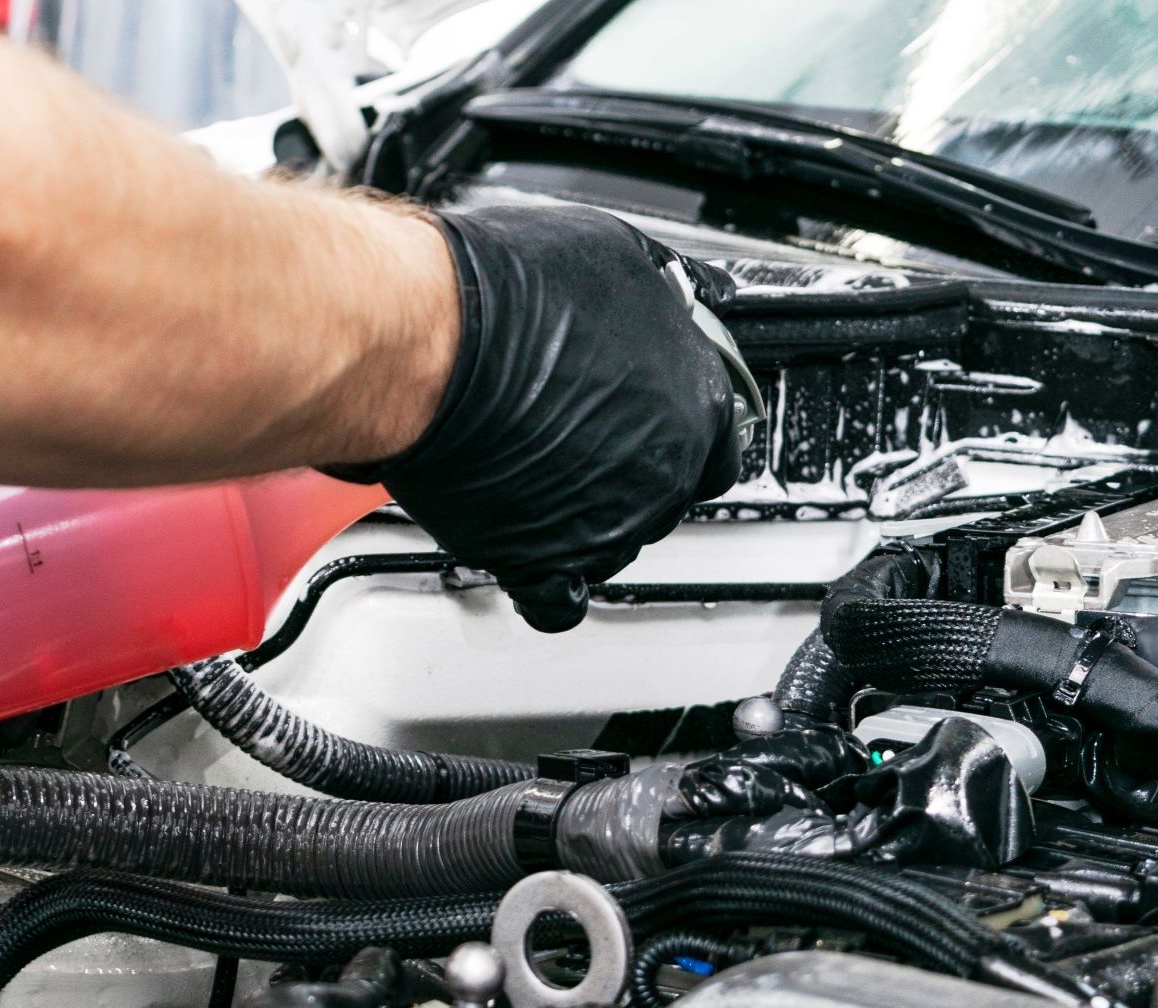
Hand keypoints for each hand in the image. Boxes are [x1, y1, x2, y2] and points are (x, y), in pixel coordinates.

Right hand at [329, 205, 750, 631]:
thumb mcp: (616, 257)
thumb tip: (651, 297)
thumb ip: (648, 303)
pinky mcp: (539, 561)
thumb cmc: (512, 295)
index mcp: (695, 404)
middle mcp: (662, 475)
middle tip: (573, 433)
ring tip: (534, 474)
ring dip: (583, 516)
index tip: (650, 418)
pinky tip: (528, 551)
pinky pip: (557, 600)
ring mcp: (605, 526)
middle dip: (625, 468)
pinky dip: (546, 582)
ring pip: (614, 542)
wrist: (434, 348)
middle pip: (665, 494)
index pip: (722, 442)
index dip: (680, 428)